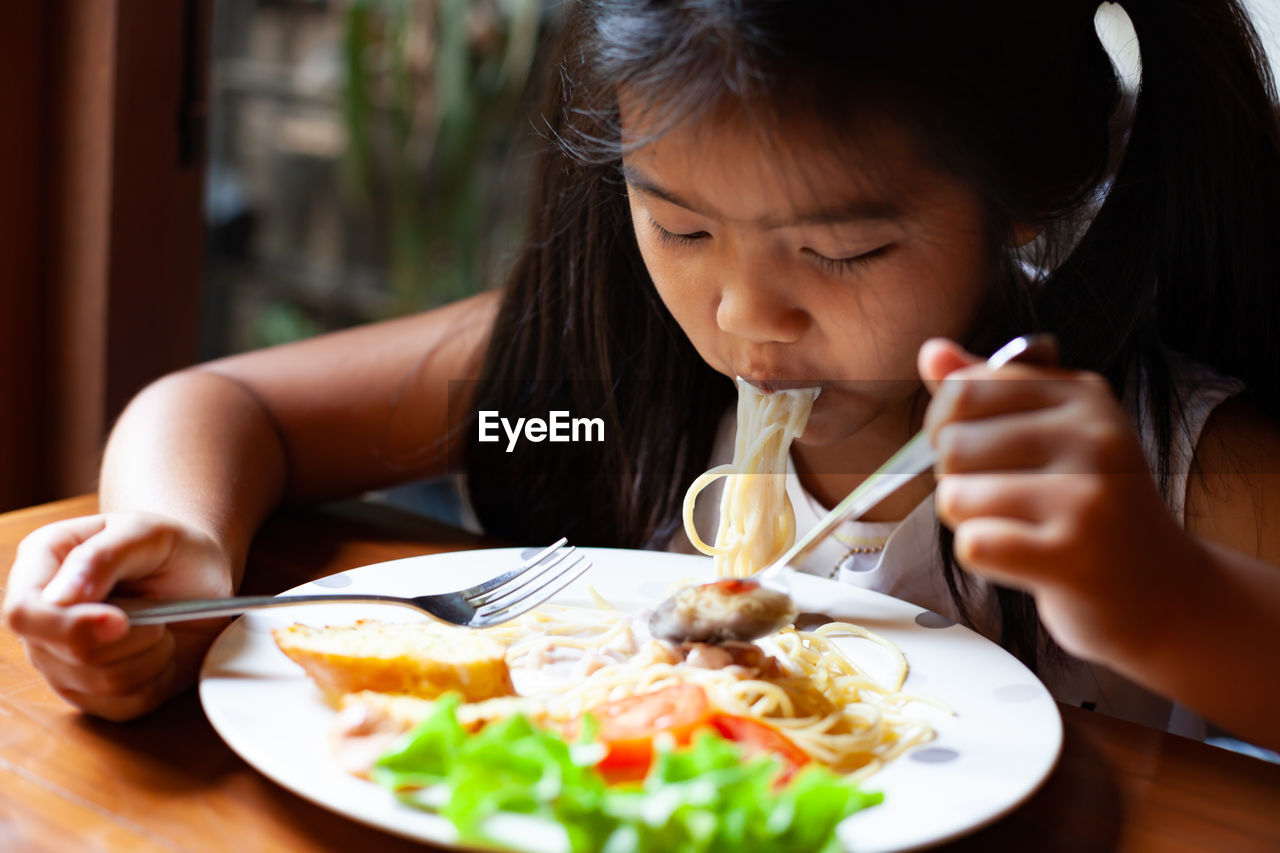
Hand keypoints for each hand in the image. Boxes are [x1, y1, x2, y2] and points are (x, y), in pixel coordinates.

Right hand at [3, 512, 234, 720]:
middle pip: (69, 656)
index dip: (70, 627)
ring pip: (101, 686)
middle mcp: (42, 618)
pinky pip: (125, 706)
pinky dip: (158, 680)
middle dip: (133, 637)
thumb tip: (59, 598)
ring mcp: (61, 660)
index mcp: (42, 565)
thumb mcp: (148, 534)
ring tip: (161, 623)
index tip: (121, 621)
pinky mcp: (92, 693)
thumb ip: (102, 556)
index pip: (24, 613)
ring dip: (152, 656)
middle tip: (158, 606)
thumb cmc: (172, 549)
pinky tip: (162, 651)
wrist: (202, 578)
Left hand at [917, 338, 1203, 660]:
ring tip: (1022, 529)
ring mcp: (1087, 497)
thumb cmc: (1091, 507)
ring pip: (956, 497)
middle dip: (958, 479)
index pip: (964, 388)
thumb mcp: (1051, 432)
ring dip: (971, 522)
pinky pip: (974, 544)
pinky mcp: (1074, 556)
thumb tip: (931, 352)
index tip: (971, 450)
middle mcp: (1092, 436)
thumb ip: (989, 390)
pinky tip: (1023, 559)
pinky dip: (982, 557)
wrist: (1162, 591)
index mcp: (1082, 395)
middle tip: (1009, 501)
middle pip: (953, 445)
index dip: (943, 425)